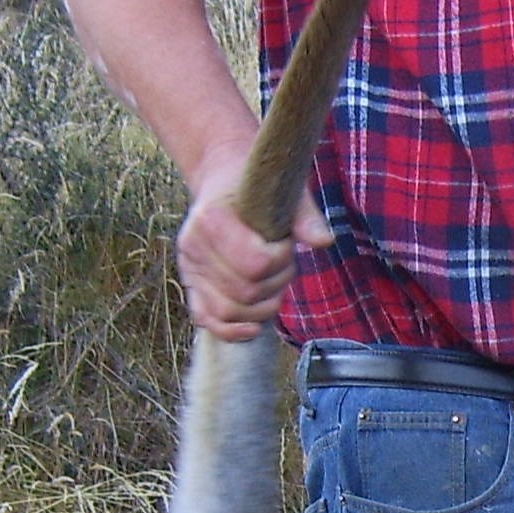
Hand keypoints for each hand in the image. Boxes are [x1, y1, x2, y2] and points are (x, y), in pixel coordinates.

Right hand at [174, 152, 332, 341]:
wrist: (225, 182)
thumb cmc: (260, 188)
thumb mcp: (285, 193)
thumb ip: (305, 216)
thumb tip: (324, 241)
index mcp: (211, 219)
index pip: (254, 263)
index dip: (281, 260)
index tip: (286, 243)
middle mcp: (192, 246)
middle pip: (244, 291)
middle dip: (276, 283)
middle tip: (284, 263)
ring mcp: (189, 269)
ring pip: (227, 312)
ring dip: (262, 307)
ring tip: (274, 283)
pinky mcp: (191, 285)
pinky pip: (207, 320)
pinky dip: (232, 330)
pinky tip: (254, 327)